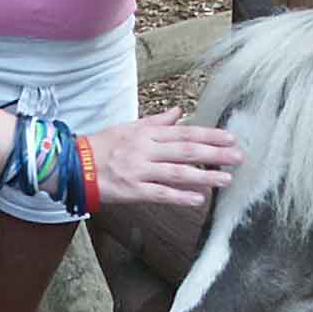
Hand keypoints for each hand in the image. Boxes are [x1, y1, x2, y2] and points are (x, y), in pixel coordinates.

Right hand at [86, 107, 240, 206]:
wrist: (74, 165)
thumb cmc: (102, 146)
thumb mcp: (129, 127)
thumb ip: (157, 122)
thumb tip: (180, 112)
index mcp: (146, 133)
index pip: (184, 132)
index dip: (209, 135)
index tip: (230, 138)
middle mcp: (145, 149)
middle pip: (186, 150)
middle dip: (214, 153)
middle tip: (238, 157)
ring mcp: (139, 170)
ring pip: (177, 172)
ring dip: (204, 176)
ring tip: (226, 179)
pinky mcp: (132, 190)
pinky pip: (161, 194)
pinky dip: (181, 196)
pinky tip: (199, 199)